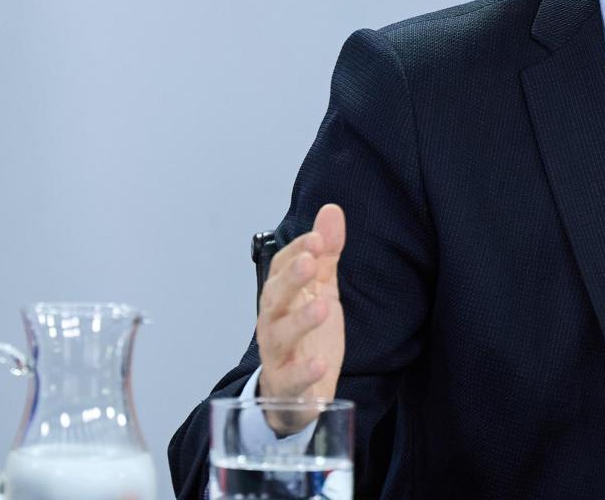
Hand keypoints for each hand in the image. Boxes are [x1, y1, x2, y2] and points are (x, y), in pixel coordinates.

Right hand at [255, 203, 346, 433]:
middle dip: (291, 279)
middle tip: (310, 262)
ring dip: (300, 320)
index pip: (281, 268)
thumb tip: (331, 211)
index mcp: (281, 297)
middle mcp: (273, 322)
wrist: (296, 393)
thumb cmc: (307, 336)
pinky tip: (319, 364)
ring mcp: (277, 354)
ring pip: (280, 336)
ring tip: (323, 306)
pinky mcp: (287, 385)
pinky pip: (292, 379)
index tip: (317, 239)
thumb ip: (326, 254)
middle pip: (274, 297)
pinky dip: (304, 372)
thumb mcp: (321, 290)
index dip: (297, 252)